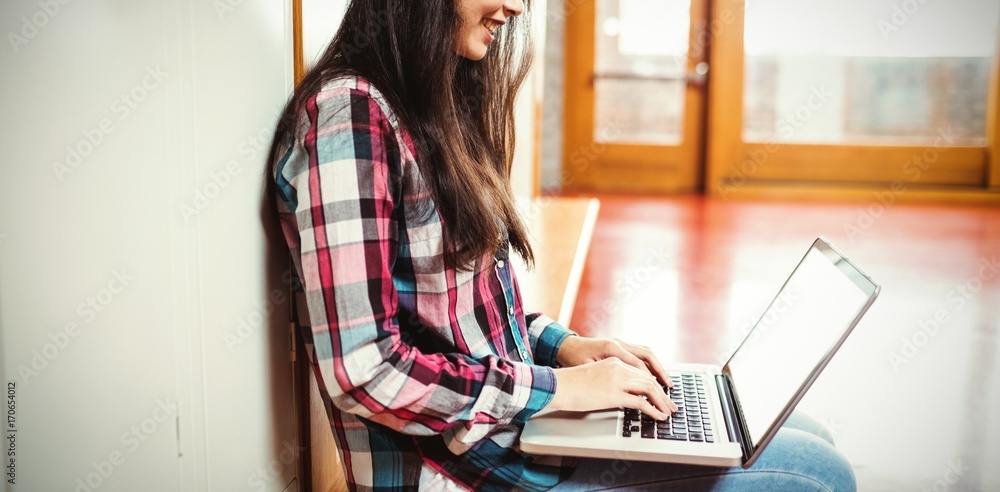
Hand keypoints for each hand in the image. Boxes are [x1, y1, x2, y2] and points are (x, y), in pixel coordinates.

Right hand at [547, 358, 676, 418]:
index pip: (641, 371)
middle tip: (671, 405)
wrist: (557, 385)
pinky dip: (653, 409)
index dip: (655, 384)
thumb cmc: (571, 384)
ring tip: (668, 412)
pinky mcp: (614, 394)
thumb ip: (610, 380)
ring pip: (649, 388)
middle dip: (663, 394)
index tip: (662, 394)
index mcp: (614, 361)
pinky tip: (658, 416)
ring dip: (662, 402)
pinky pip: (641, 402)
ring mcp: (617, 379)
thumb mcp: (595, 376)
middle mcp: (618, 367)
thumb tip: (622, 394)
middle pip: (649, 379)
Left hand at [556, 336, 673, 388]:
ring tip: (666, 383)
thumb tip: (629, 394)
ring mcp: (619, 343)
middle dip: (661, 374)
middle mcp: (619, 343)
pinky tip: (653, 375)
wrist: (565, 348)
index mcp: (612, 349)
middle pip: (648, 357)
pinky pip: (639, 353)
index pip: (639, 367)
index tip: (659, 397)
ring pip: (646, 353)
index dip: (651, 384)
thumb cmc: (573, 360)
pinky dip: (649, 364)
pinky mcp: (619, 346)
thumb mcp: (588, 372)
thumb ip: (609, 382)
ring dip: (657, 368)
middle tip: (670, 390)